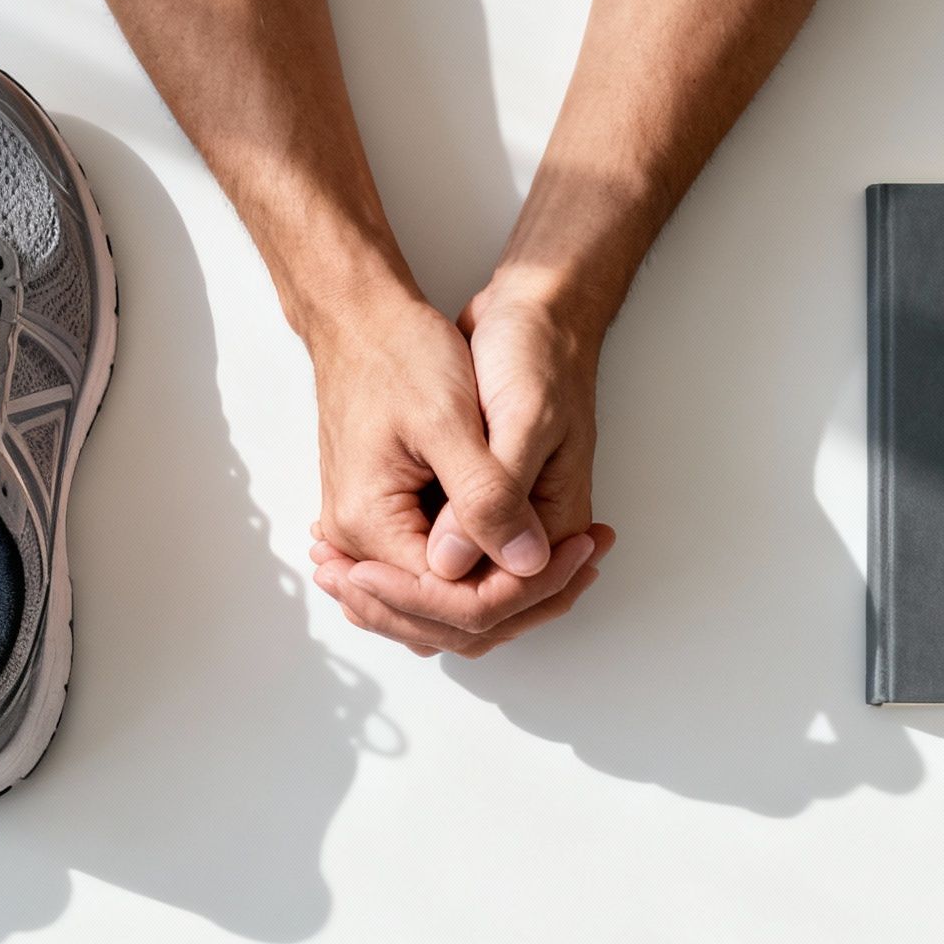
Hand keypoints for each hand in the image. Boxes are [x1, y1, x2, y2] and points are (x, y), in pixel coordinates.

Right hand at [306, 295, 596, 654]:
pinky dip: (484, 576)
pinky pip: (434, 580)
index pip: (454, 603)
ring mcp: (367, 539)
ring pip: (442, 610)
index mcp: (370, 525)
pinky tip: (530, 550)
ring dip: (507, 594)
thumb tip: (525, 563)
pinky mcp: (385, 525)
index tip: (582, 552)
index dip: (524, 590)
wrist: (363, 320)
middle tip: (586, 557)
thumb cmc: (400, 355)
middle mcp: (357, 544)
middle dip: (522, 602)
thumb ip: (485, 495)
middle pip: (445, 622)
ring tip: (571, 559)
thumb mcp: (449, 419)